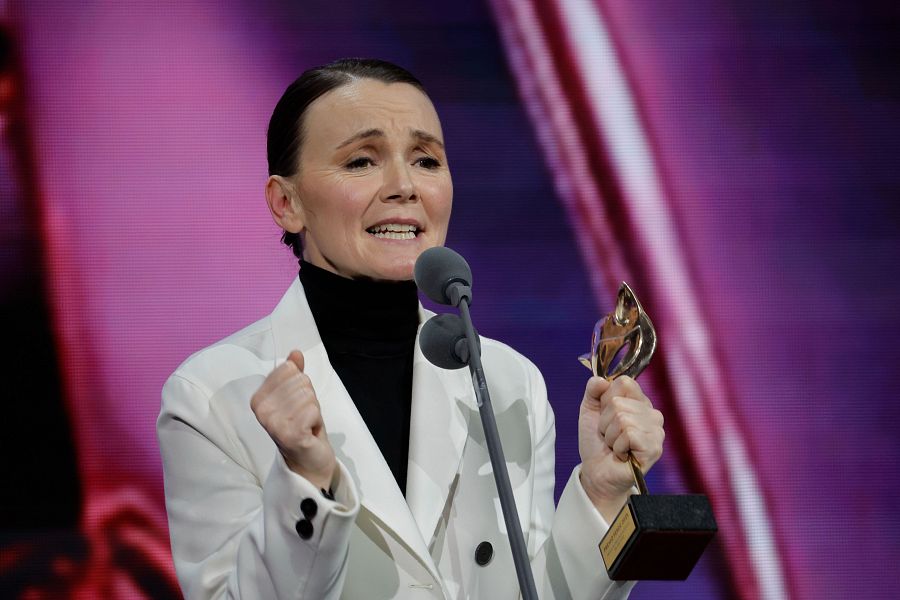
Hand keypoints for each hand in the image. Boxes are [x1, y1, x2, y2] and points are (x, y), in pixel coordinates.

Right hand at [251, 350, 335, 489]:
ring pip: (308, 395)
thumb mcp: (298, 396)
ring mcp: (273, 422)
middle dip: (308, 398)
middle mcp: (261, 410)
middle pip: (300, 381)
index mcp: (258, 398)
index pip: (289, 369)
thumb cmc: (302, 426)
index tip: (296, 404)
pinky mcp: (289, 433)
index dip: (300, 385)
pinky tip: (308, 431)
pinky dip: (316, 420)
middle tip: (303, 416)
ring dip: (313, 410)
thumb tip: (295, 353)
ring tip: (305, 424)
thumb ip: (294, 374)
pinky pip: (313, 410)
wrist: (308, 460)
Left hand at [577, 375, 664, 521]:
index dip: (606, 399)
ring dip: (610, 435)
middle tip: (609, 436)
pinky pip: (629, 433)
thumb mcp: (589, 410)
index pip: (625, 382)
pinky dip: (617, 446)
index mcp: (639, 401)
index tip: (605, 415)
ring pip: (622, 418)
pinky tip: (621, 454)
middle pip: (619, 402)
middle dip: (605, 422)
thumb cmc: (596, 442)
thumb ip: (593, 390)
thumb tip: (600, 379)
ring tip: (614, 445)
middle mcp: (652, 413)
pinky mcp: (654, 447)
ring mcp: (656, 431)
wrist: (596, 472)